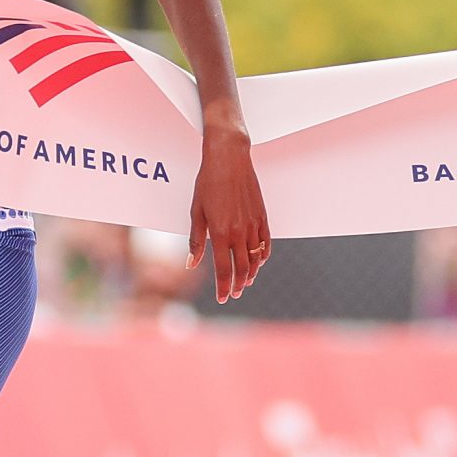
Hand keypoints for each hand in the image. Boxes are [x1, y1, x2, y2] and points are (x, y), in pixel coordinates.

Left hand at [187, 125, 270, 302]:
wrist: (229, 158)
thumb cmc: (207, 183)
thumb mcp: (196, 211)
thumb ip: (196, 240)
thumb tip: (191, 264)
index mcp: (220, 232)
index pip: (224, 269)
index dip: (223, 287)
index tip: (222, 299)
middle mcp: (239, 232)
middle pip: (241, 268)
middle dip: (237, 285)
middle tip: (233, 294)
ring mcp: (253, 224)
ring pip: (255, 258)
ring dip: (251, 273)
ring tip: (245, 282)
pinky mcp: (262, 216)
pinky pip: (266, 243)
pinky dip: (263, 256)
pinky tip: (258, 262)